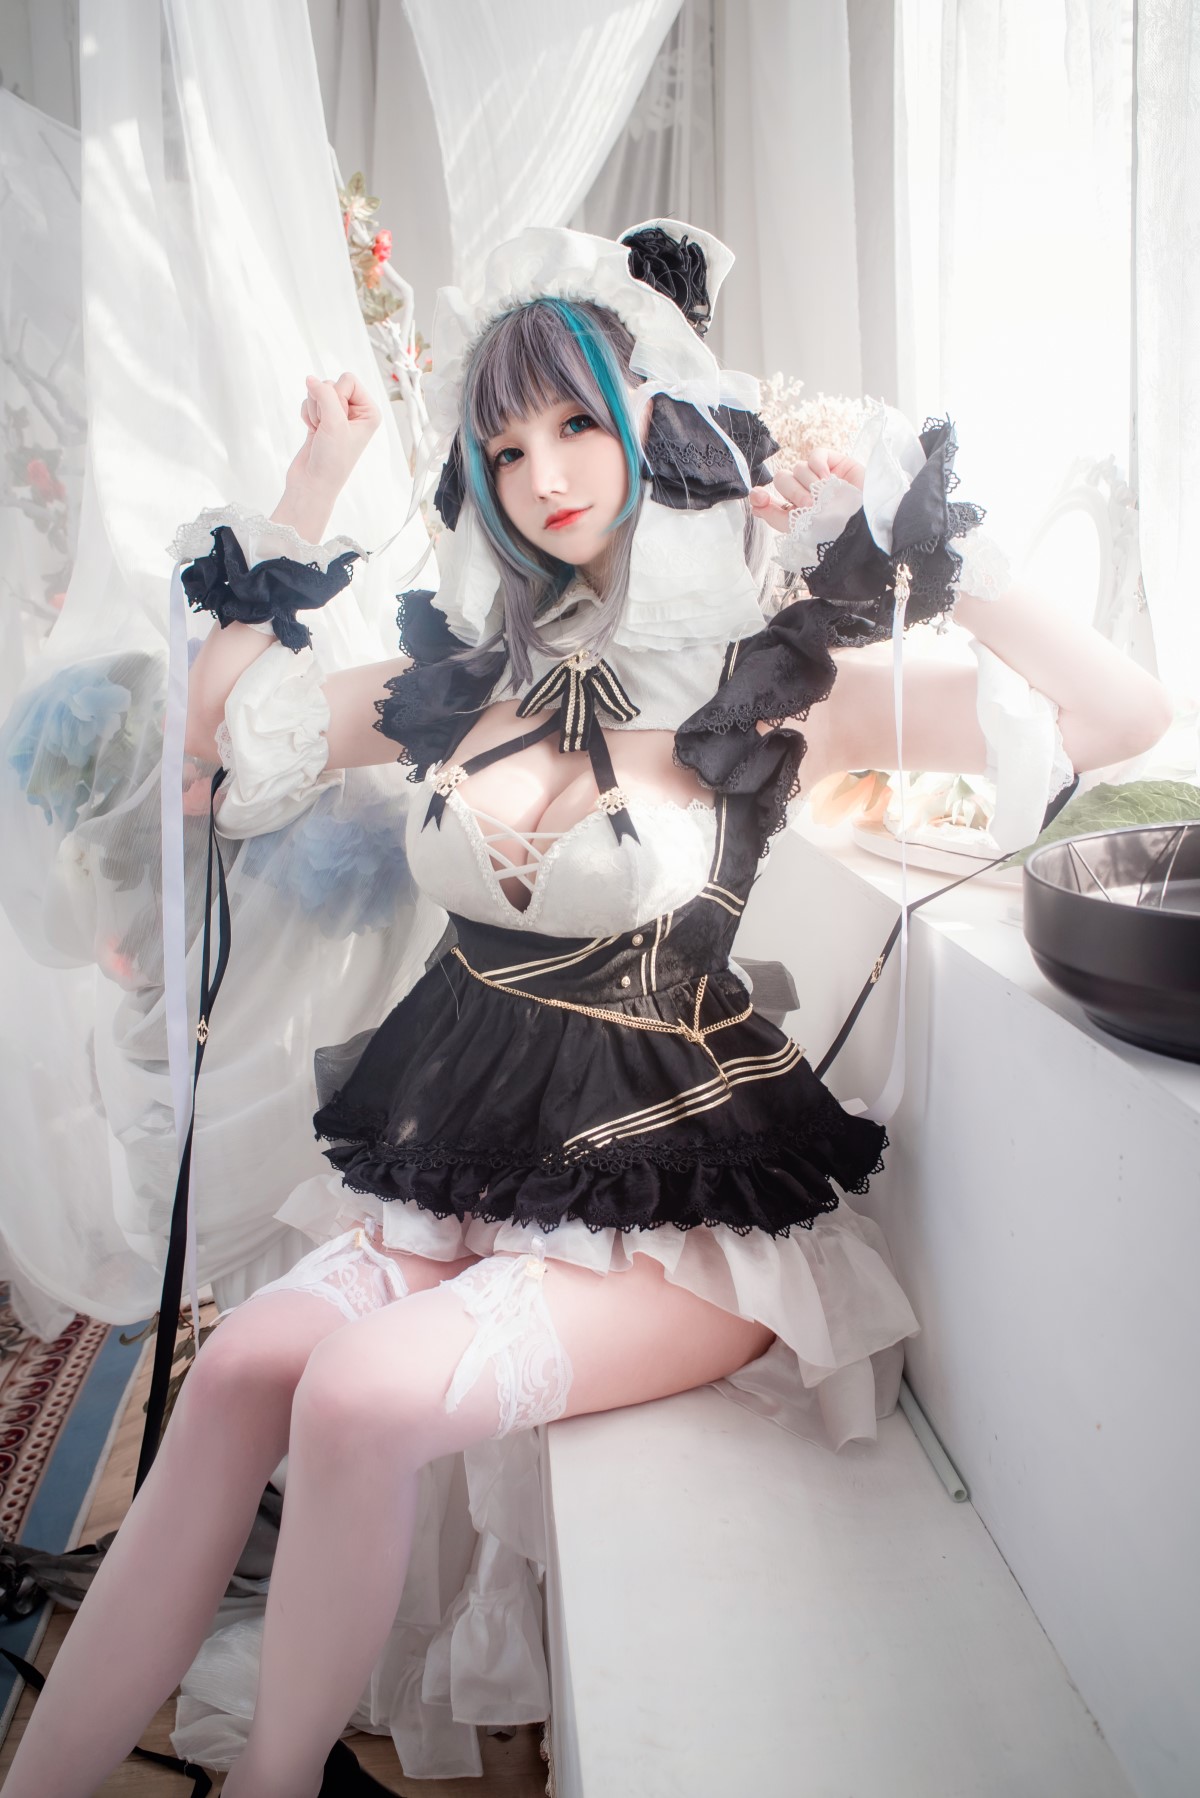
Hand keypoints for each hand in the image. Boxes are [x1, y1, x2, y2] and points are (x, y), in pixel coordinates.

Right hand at [284, 371, 380, 500]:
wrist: (313, 483)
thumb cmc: (332, 460)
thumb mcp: (334, 423)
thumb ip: (324, 394)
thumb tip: (311, 379)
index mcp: (369, 412)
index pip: (348, 380)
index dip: (337, 396)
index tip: (338, 420)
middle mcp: (356, 412)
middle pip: (331, 384)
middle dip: (323, 403)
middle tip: (327, 428)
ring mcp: (338, 416)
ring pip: (318, 392)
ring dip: (314, 410)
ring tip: (320, 431)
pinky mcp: (322, 420)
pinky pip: (310, 402)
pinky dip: (307, 415)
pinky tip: (313, 431)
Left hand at [748, 444, 865, 533]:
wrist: (868, 524)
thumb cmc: (837, 532)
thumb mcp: (800, 529)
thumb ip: (773, 515)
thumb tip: (753, 500)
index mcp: (795, 511)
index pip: (770, 499)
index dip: (762, 496)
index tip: (759, 497)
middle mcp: (806, 493)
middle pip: (782, 479)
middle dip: (793, 492)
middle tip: (810, 504)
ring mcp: (820, 477)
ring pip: (797, 467)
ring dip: (809, 482)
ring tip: (825, 495)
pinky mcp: (835, 463)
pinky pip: (815, 454)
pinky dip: (817, 465)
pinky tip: (827, 478)